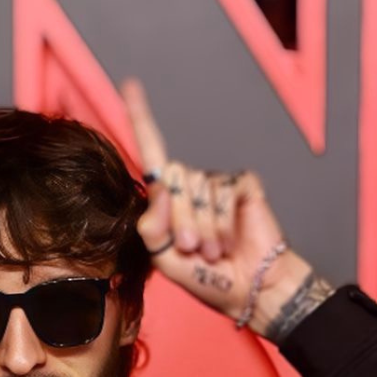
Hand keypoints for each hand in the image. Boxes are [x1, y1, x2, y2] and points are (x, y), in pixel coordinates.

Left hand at [120, 78, 313, 334]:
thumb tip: (159, 187)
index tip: (129, 86)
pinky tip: (229, 240)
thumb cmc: (206, 278)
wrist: (247, 289)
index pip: (152, 155)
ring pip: (197, 188)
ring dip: (204, 227)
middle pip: (173, 180)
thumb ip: (151, 228)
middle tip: (193, 249)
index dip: (141, 120)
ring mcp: (216, 183)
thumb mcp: (165, 260)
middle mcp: (191, 185)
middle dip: (181, 220)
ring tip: (213, 251)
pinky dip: (222, 222)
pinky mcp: (241, 184)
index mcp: (170, 200)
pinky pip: (222, 191)